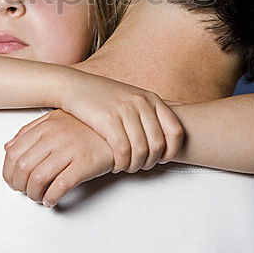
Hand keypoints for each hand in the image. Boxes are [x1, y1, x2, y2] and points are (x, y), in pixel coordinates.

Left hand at [2, 109, 113, 206]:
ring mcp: (70, 149)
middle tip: (24, 192)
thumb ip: (31, 131)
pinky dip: (51, 197)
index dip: (9, 172)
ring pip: (38, 178)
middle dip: (20, 185)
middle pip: (23, 168)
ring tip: (38, 197)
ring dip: (34, 194)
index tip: (12, 181)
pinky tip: (51, 200)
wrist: (118, 131)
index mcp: (45, 126)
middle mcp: (55, 136)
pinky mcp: (85, 163)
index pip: (14, 153)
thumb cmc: (87, 127)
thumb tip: (8, 147)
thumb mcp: (56, 120)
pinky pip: (60, 186)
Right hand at [51, 72, 184, 172]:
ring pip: (140, 151)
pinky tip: (115, 164)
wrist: (74, 86)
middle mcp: (141, 103)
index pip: (176, 131)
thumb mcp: (133, 96)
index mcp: (151, 98)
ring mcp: (125, 111)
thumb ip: (152, 109)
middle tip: (140, 166)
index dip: (173, 150)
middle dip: (150, 162)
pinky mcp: (107, 120)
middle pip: (157, 145)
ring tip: (126, 167)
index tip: (162, 159)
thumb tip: (179, 114)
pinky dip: (121, 163)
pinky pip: (122, 151)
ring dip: (134, 165)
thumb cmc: (104, 95)